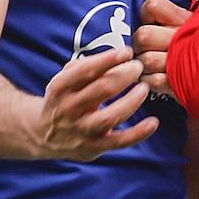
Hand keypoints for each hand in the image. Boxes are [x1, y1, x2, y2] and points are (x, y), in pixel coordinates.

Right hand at [34, 47, 156, 160]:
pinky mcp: (93, 147)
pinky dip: (138, 133)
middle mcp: (69, 109)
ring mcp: (81, 130)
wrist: (44, 134)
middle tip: (138, 67)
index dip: (109, 59)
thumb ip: (87, 66)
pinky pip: (119, 142)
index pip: (86, 70)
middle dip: (125, 76)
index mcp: (61, 87)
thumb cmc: (64, 98)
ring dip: (132, 101)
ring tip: (144, 88)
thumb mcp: (65, 78)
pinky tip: (153, 122)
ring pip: (110, 117)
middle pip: (102, 90)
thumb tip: (119, 55)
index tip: (127, 51)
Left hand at [132, 0, 191, 96]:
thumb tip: (149, 9)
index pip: (152, 7)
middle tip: (148, 49)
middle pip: (143, 35)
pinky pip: (153, 81)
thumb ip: (171, 14)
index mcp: (184, 19)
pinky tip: (161, 78)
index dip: (149, 16)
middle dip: (141, 45)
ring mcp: (180, 62)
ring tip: (155, 66)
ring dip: (145, 65)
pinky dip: (151, 81)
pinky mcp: (178, 84)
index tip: (155, 23)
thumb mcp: (198, 21)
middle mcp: (182, 38)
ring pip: (146, 60)